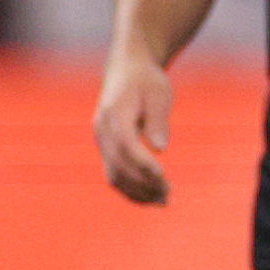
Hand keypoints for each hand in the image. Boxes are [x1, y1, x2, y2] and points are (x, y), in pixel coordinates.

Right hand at [94, 55, 175, 204]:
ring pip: (114, 175)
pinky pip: (114, 175)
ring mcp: (101, 140)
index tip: (162, 176)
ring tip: (163, 201)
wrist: (127, 69)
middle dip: (143, 183)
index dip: (142, 163)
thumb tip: (160, 148)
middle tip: (168, 194)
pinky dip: (130, 189)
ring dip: (137, 192)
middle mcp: (102, 129)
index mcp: (114, 113)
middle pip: (119, 164)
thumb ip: (158, 119)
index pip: (126, 144)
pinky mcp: (105, 148)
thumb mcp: (159, 92)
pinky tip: (150, 197)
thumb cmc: (146, 79)